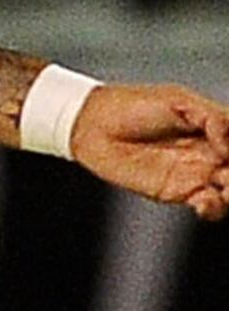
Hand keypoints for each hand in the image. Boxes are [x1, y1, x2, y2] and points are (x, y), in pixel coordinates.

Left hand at [74, 84, 228, 223]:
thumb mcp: (180, 102)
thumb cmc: (135, 106)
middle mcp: (212, 153)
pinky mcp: (177, 192)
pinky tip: (206, 200)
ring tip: (227, 188)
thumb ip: (213, 119)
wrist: (95, 125)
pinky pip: (207, 205)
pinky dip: (213, 208)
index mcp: (218, 128)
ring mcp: (197, 174)